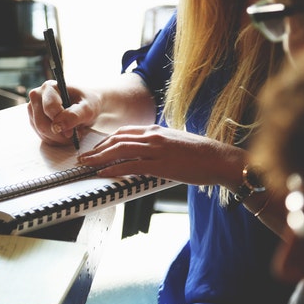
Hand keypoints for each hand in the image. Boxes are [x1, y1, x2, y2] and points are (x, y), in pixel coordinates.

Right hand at [27, 80, 100, 145]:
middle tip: (74, 134)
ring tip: (72, 132)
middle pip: (41, 123)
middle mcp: (37, 96)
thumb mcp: (88, 108)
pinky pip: (42, 136)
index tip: (72, 132)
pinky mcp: (34, 121)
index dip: (61, 122)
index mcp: (50, 87)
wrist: (86, 106)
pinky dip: (55, 140)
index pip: (49, 108)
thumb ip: (74, 115)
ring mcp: (33, 109)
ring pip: (41, 132)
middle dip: (59, 134)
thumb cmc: (87, 103)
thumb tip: (58, 126)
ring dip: (58, 138)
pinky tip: (65, 134)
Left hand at [78, 124, 244, 186]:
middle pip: (117, 139)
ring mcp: (156, 149)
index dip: (106, 141)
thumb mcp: (175, 142)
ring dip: (99, 158)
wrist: (219, 159)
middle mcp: (153, 136)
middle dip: (97, 149)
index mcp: (156, 130)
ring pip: (120, 150)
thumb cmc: (200, 154)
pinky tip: (103, 173)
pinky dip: (114, 169)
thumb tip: (146, 152)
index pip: (123, 132)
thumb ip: (159, 144)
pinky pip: (131, 165)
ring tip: (87, 165)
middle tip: (83, 157)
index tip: (96, 149)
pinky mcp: (161, 164)